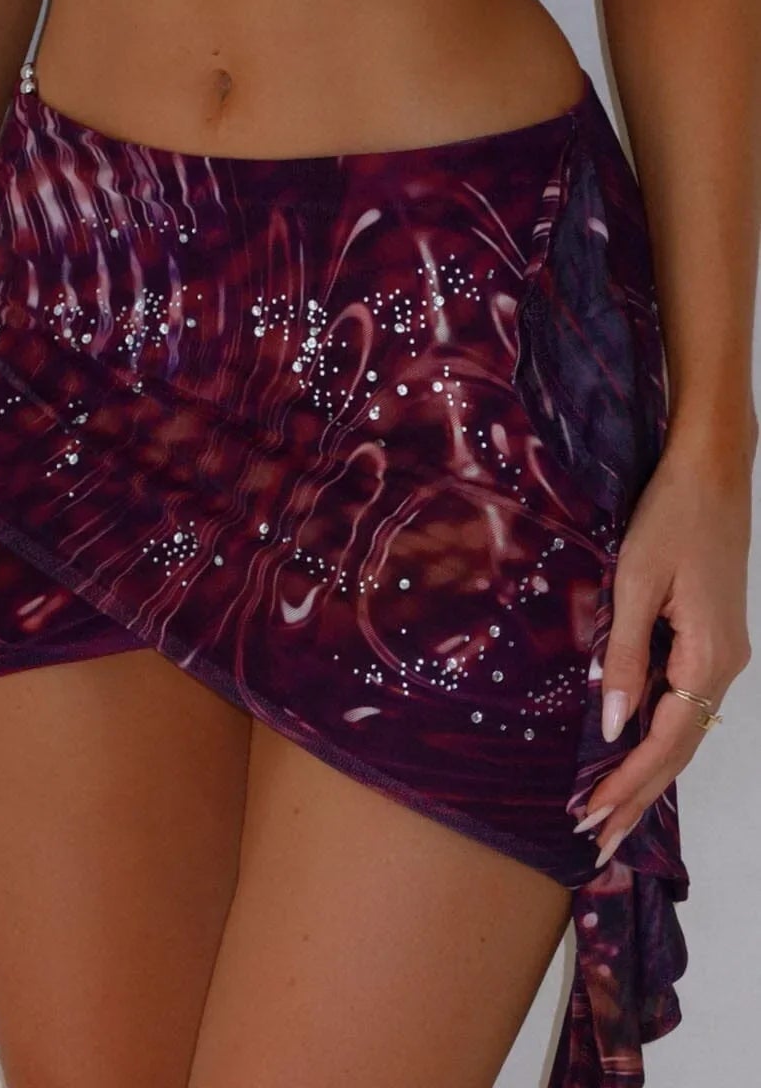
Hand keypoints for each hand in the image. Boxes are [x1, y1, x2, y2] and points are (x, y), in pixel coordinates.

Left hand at [575, 424, 752, 863]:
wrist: (710, 470)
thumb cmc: (669, 517)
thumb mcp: (637, 582)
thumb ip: (625, 655)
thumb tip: (610, 725)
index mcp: (709, 658)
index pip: (665, 742)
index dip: (628, 785)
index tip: (591, 820)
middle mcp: (723, 666)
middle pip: (678, 747)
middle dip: (637, 797)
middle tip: (597, 844)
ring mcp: (721, 653)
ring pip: (682, 727)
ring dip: (645, 771)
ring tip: (608, 814)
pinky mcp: (710, 637)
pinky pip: (682, 700)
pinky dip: (654, 732)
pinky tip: (627, 750)